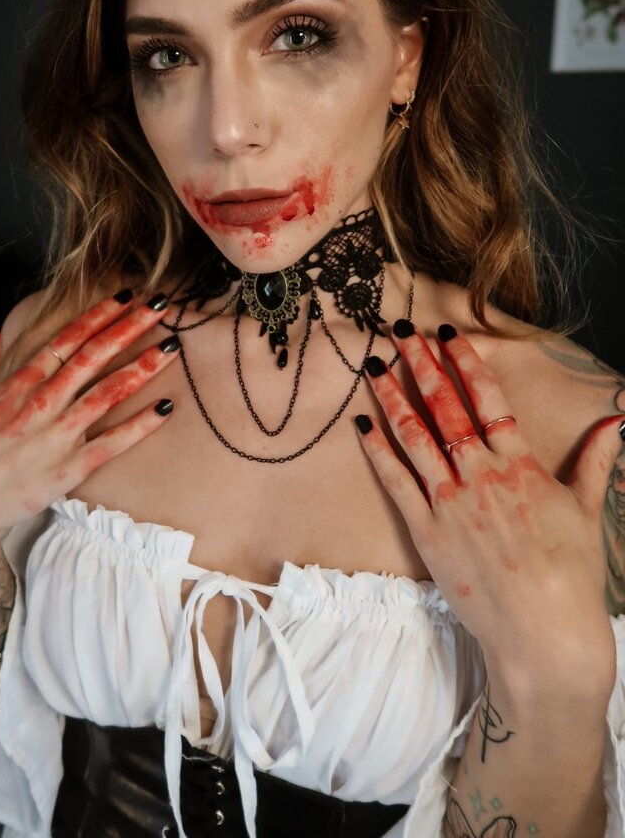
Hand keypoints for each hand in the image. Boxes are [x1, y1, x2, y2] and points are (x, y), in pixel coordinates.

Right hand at [0, 290, 177, 559]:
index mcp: (18, 382)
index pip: (66, 339)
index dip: (98, 315)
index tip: (125, 295)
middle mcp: (41, 403)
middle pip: (93, 357)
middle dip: (129, 328)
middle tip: (160, 307)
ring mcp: (56, 436)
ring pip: (107, 394)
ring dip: (142, 369)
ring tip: (171, 347)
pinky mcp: (68, 469)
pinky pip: (111, 443)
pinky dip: (139, 426)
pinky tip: (165, 408)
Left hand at [355, 320, 622, 688]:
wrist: (544, 632)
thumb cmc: (571, 574)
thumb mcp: (586, 510)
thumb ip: (594, 461)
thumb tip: (618, 420)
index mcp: (520, 465)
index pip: (488, 399)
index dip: (466, 363)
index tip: (449, 335)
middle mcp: (481, 474)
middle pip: (444, 407)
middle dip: (421, 364)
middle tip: (400, 330)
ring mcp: (450, 502)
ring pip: (414, 436)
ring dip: (392, 397)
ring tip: (374, 365)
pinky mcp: (426, 531)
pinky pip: (395, 482)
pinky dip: (377, 451)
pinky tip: (363, 424)